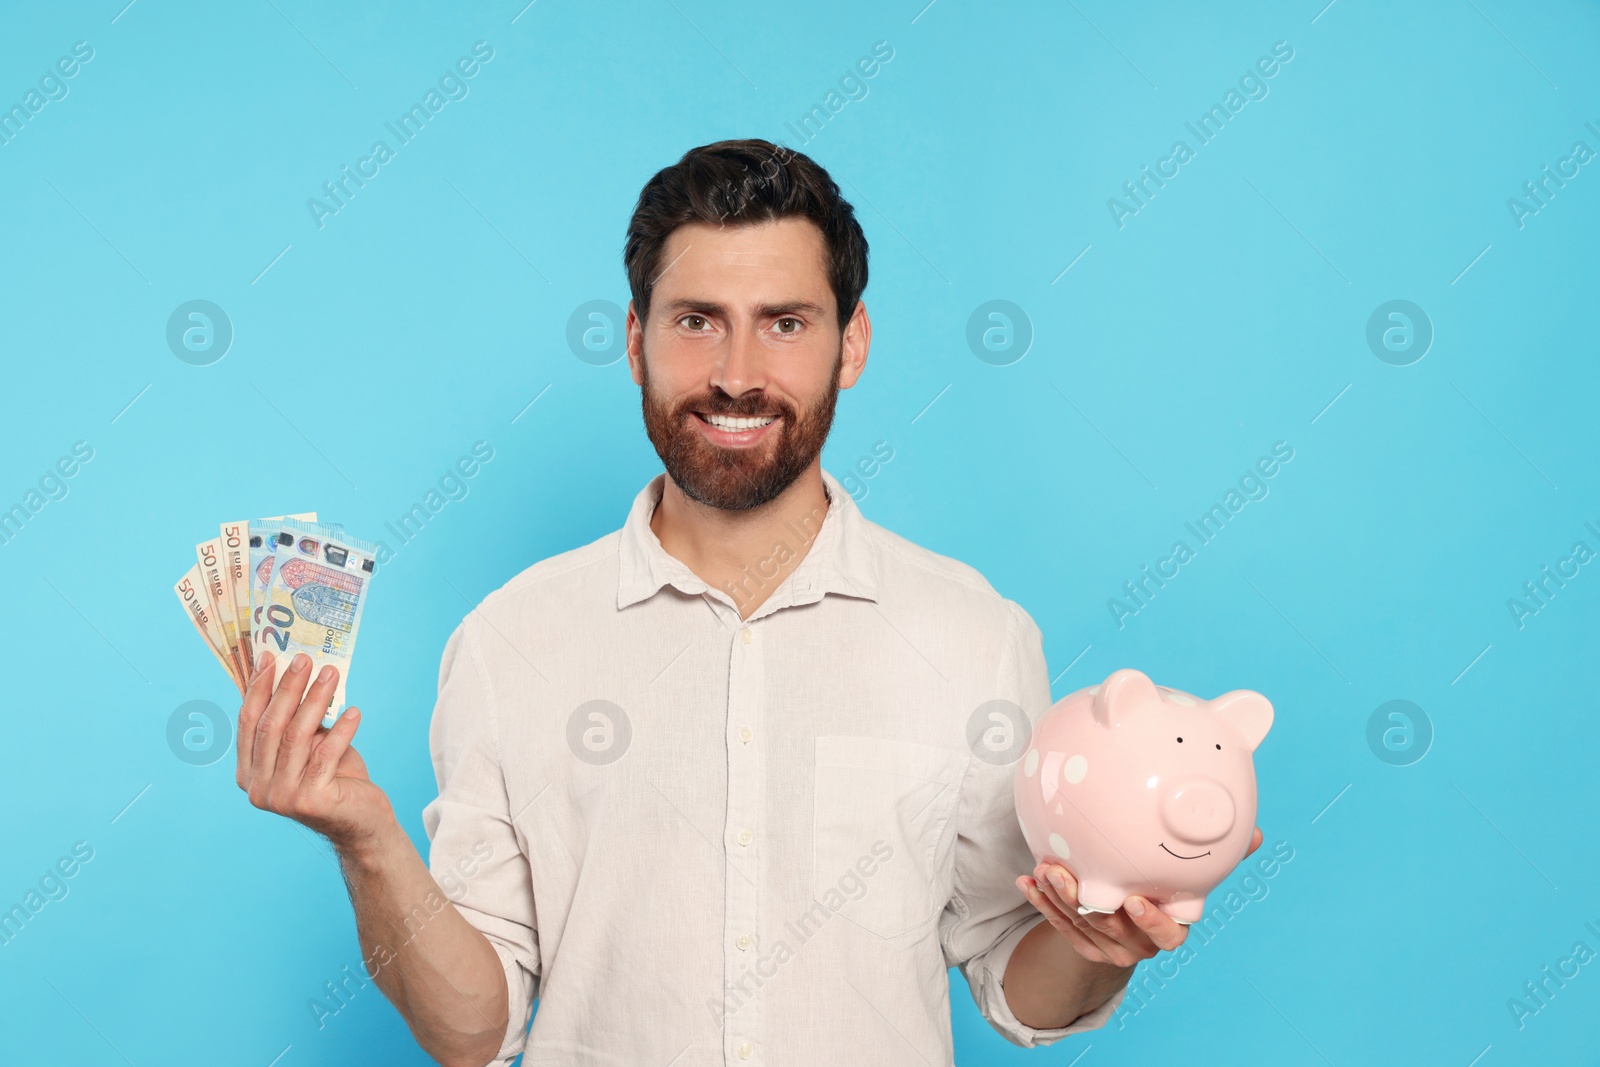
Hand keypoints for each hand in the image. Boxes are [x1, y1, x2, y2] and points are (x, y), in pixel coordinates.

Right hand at [236, 650, 393, 852]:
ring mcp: (282, 797)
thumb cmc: (334, 777)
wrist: (361, 821)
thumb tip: (291, 670)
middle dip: (288, 688)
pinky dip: (341, 730)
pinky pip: (325, 755)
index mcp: (248, 773)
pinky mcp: (311, 801)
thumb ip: (294, 720)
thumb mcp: (309, 745)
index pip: (248, 723)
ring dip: (315, 700)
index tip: (269, 657)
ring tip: (331, 674)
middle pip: (271, 726)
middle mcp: (258, 788)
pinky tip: (355, 712)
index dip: (258, 689)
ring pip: (296, 737)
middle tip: (305, 659)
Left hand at [1015, 826, 1263, 967]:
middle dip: (1085, 903)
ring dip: (1057, 898)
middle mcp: (1139, 943)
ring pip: (1080, 925)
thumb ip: (1214, 856)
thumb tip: (1255, 833)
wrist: (1130, 929)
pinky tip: (1025, 880)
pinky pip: (1057, 926)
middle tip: (1063, 875)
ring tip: (1042, 869)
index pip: (1168, 935)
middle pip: (1111, 928)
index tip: (1134, 900)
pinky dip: (1040, 904)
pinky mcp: (1082, 946)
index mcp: (1169, 927)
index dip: (1152, 923)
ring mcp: (1109, 948)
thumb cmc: (1164, 891)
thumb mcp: (1189, 876)